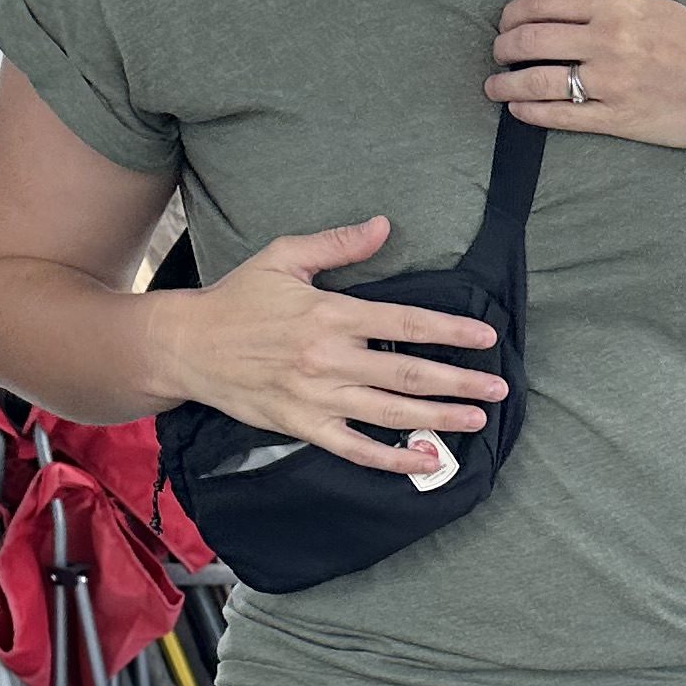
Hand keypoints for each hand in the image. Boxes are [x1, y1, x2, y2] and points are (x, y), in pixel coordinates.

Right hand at [150, 217, 504, 475]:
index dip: (451, 332)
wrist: (186, 345)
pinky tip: (426, 460)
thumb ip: (338, 244)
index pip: (406, 324)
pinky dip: (393, 459)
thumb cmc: (238, 298)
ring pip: (391, 413)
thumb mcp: (283, 257)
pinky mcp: (302, 426)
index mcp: (331, 313)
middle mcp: (329, 358)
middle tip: (498, 388)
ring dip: (439, 418)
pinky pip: (355, 448)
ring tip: (476, 419)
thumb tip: (383, 225)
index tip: (486, 339)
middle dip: (460, 382)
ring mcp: (317, 396)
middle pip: (408, 374)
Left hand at [486, 0, 685, 157]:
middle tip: (498, 54)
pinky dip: (530, 111)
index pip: (542, 1)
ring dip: (505, 83)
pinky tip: (518, 109)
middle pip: (531, 38)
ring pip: (538, 79)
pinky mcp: (620, 118)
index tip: (506, 23)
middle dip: (503, 47)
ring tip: (495, 85)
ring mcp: (614, 81)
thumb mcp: (655, 8)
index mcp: (618, 5)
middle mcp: (610, 40)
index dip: (513, 12)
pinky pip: (561, 115)